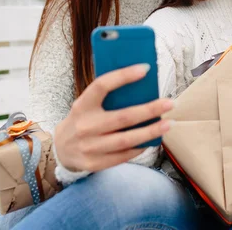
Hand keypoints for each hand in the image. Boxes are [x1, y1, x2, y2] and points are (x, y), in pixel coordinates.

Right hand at [55, 64, 173, 172]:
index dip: (123, 76)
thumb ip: (106, 97)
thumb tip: (141, 85)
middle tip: (170, 103)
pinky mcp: (94, 163)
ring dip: (151, 131)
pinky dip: (140, 147)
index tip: (145, 68)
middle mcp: (84, 126)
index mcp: (82, 105)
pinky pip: (124, 155)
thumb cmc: (83, 120)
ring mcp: (89, 147)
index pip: (102, 86)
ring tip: (169, 123)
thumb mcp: (87, 105)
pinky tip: (153, 140)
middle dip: (150, 109)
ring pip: (127, 139)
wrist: (61, 149)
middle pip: (123, 117)